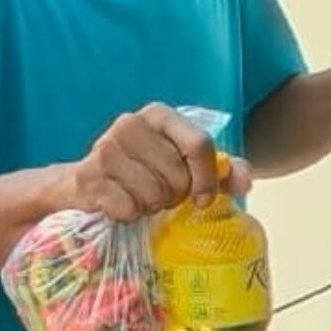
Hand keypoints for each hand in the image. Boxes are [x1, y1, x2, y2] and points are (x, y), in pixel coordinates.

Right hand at [67, 102, 251, 221]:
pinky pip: (127, 208)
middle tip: (160, 195)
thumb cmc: (144, 172)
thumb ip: (220, 170)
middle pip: (177, 176)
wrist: (86, 184)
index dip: (207, 179)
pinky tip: (120, 205)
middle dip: (173, 195)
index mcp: (159, 115)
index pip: (199, 144)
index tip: (203, 200)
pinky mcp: (87, 177)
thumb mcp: (184, 165)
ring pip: (153, 194)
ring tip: (139, 198)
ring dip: (150, 207)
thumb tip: (244, 182)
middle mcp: (130, 124)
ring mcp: (105, 149)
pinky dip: (128, 215)